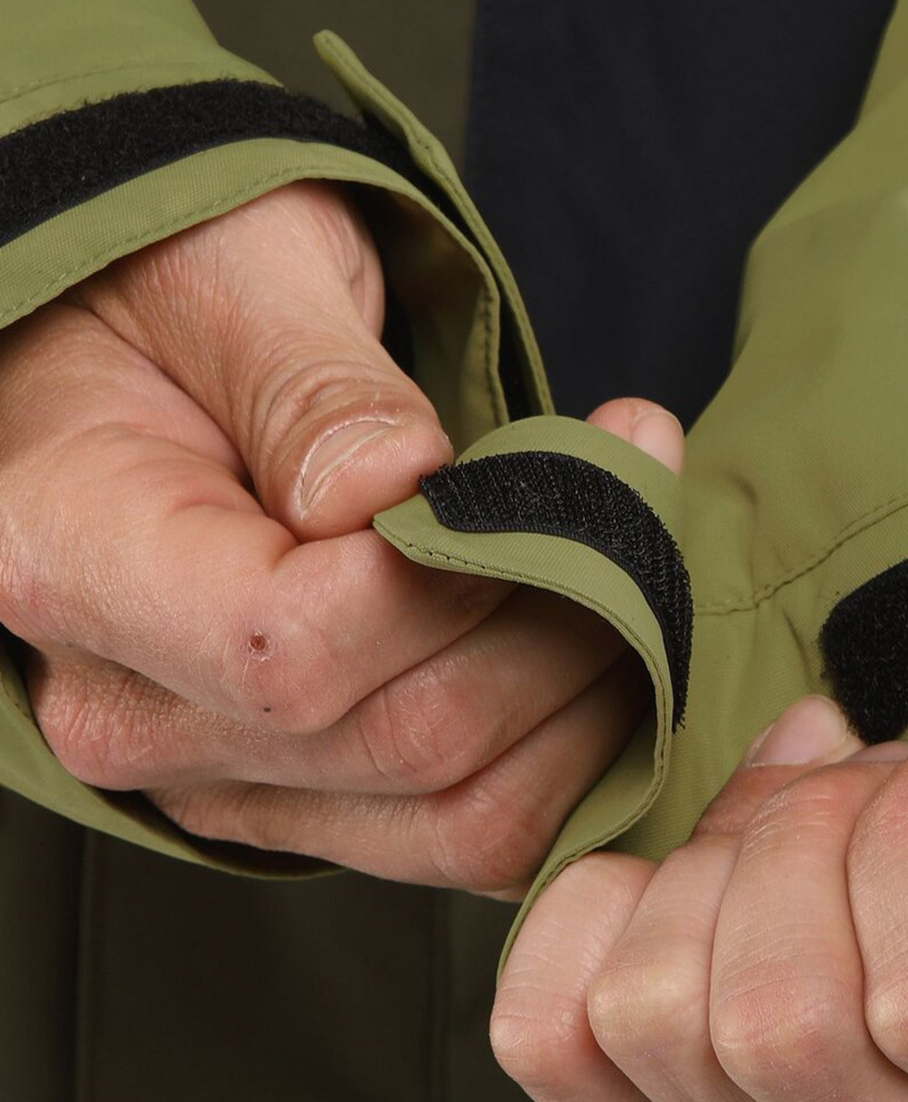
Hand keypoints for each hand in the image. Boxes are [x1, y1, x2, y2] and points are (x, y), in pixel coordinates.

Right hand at [0, 179, 682, 892]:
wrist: (141, 348)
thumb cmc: (176, 285)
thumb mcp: (235, 272)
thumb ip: (311, 385)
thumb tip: (395, 485)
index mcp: (71, 556)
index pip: (288, 647)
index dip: (456, 577)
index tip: (569, 461)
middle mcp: (128, 707)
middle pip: (405, 737)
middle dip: (569, 614)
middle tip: (643, 475)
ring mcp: (217, 774)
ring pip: (461, 809)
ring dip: (595, 686)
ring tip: (638, 545)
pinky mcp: (302, 797)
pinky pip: (470, 829)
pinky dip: (575, 750)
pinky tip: (615, 634)